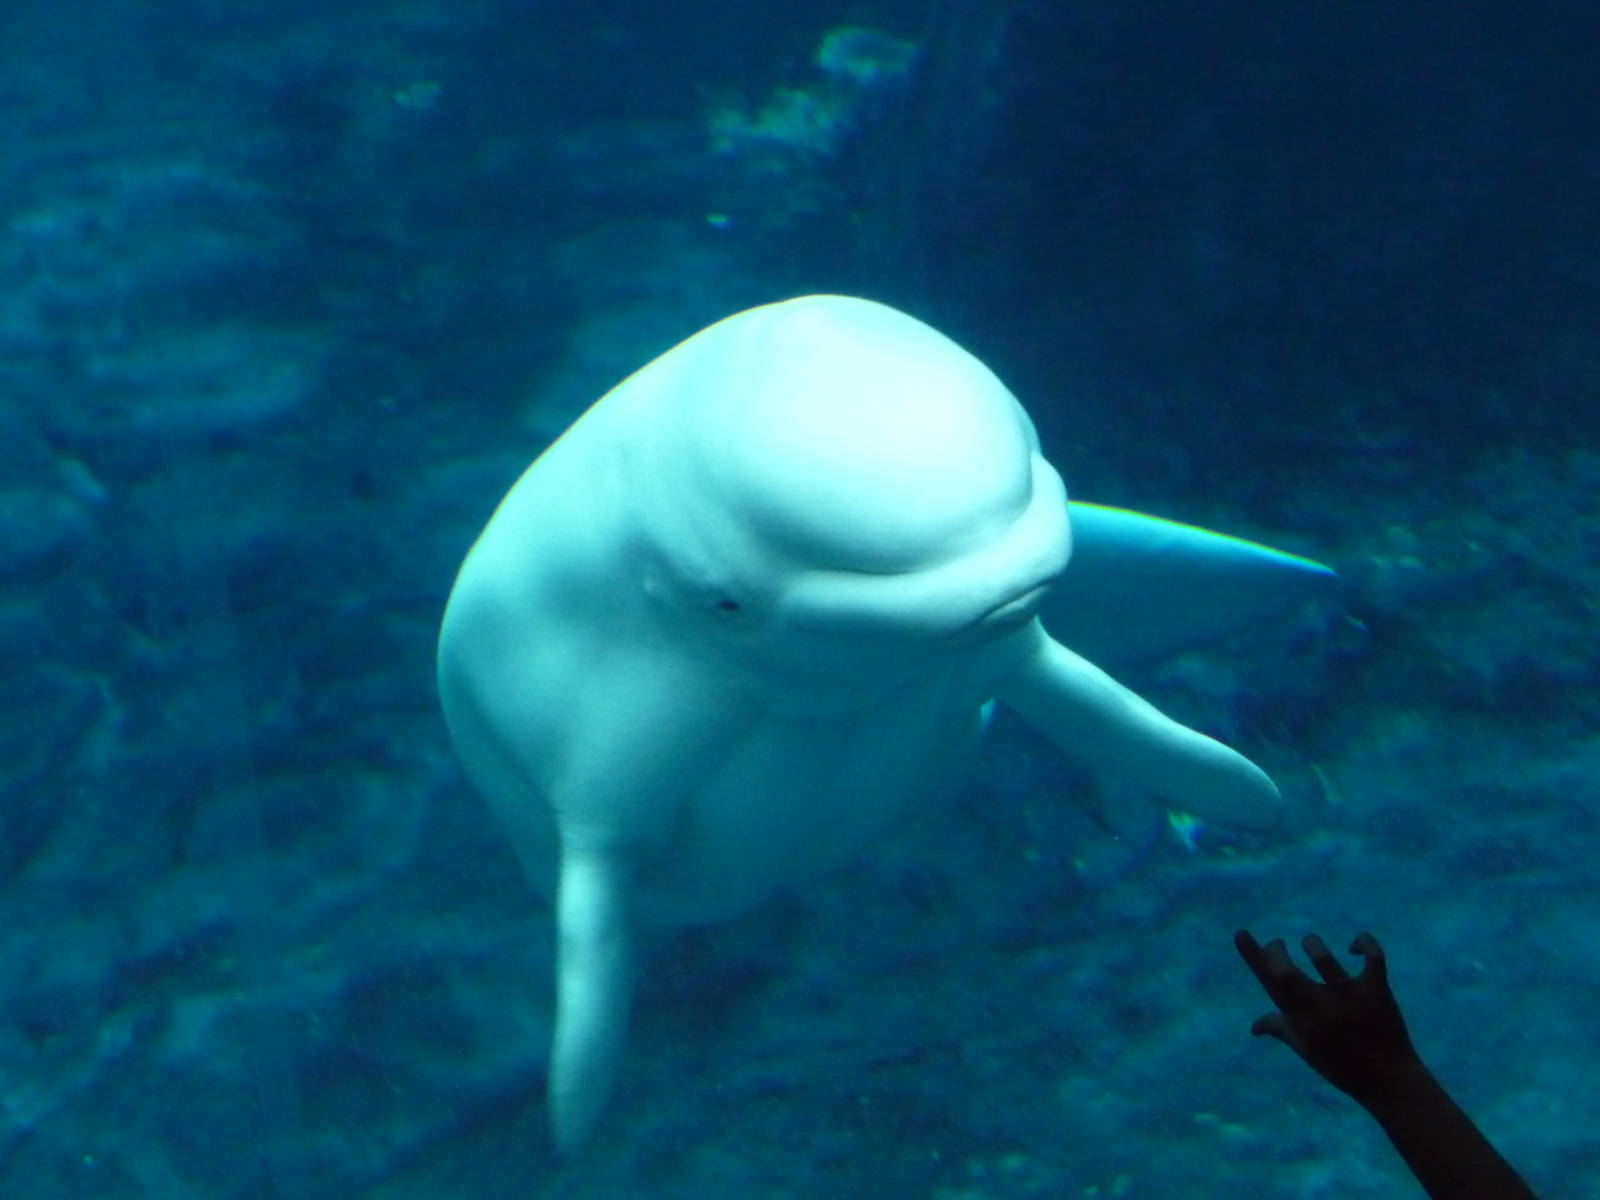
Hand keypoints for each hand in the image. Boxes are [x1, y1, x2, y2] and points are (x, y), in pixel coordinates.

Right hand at [1235, 929, 1422, 1108]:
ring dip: (1311, 944)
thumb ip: (1281, 1030)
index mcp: (1301, 1021)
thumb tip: (1254, 1027)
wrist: (1390, 1083)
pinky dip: (1363, 944)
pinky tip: (1354, 947)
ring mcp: (1350, 997)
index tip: (1241, 933)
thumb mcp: (1308, 1052)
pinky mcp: (1377, 990)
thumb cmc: (1345, 1068)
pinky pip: (1372, 956)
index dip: (1253, 956)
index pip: (1269, 983)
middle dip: (1276, 951)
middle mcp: (1321, 1007)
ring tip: (1307, 943)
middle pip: (1286, 971)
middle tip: (1277, 944)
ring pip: (1322, 958)